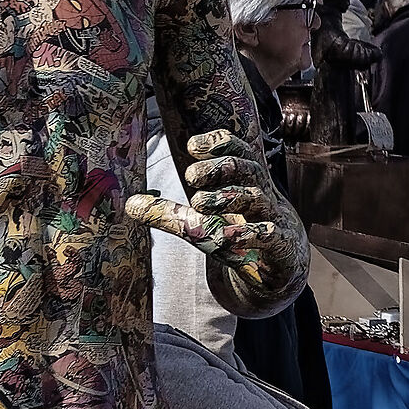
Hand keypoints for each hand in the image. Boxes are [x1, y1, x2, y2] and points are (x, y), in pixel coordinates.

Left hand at [127, 128, 303, 311]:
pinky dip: (250, 234)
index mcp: (243, 181)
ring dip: (226, 199)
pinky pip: (267, 234)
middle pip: (245, 168)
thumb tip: (129, 204)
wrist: (279, 265)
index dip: (217, 144)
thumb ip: (169, 213)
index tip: (191, 146)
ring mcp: (271, 218)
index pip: (237, 150)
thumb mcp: (203, 222)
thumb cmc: (239, 233)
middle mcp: (260, 194)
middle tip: (190, 175)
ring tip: (198, 204)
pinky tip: (229, 237)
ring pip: (254, 198)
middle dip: (218, 168)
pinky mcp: (279, 244)